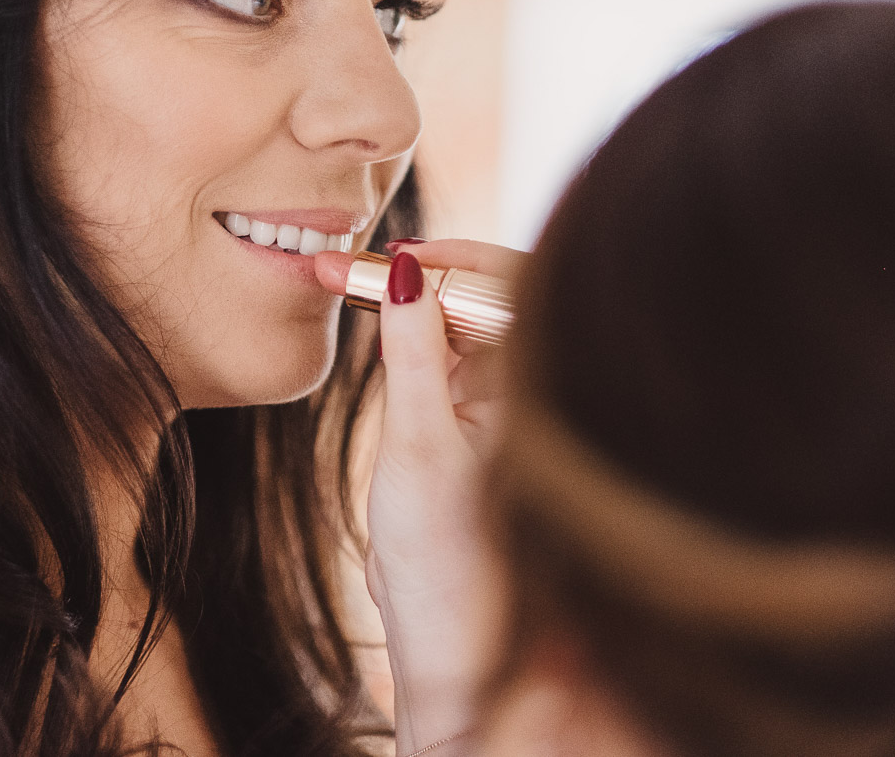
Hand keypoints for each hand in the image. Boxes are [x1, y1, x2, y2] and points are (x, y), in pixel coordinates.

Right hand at [319, 239, 524, 754]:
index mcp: (541, 392)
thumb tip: (403, 270)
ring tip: (352, 285)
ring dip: (411, 302)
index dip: (455, 260)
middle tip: (353, 265)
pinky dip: (410, 336)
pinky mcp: (471, 424)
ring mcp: (502, 408)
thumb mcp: (415, 443)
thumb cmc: (447, 557)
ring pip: (461, 325)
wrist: (447, 641)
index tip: (396, 254)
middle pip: (485, 300)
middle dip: (422, 274)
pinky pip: (447, 357)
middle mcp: (530, 392)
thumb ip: (409, 351)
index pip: (513, 291)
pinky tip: (375, 329)